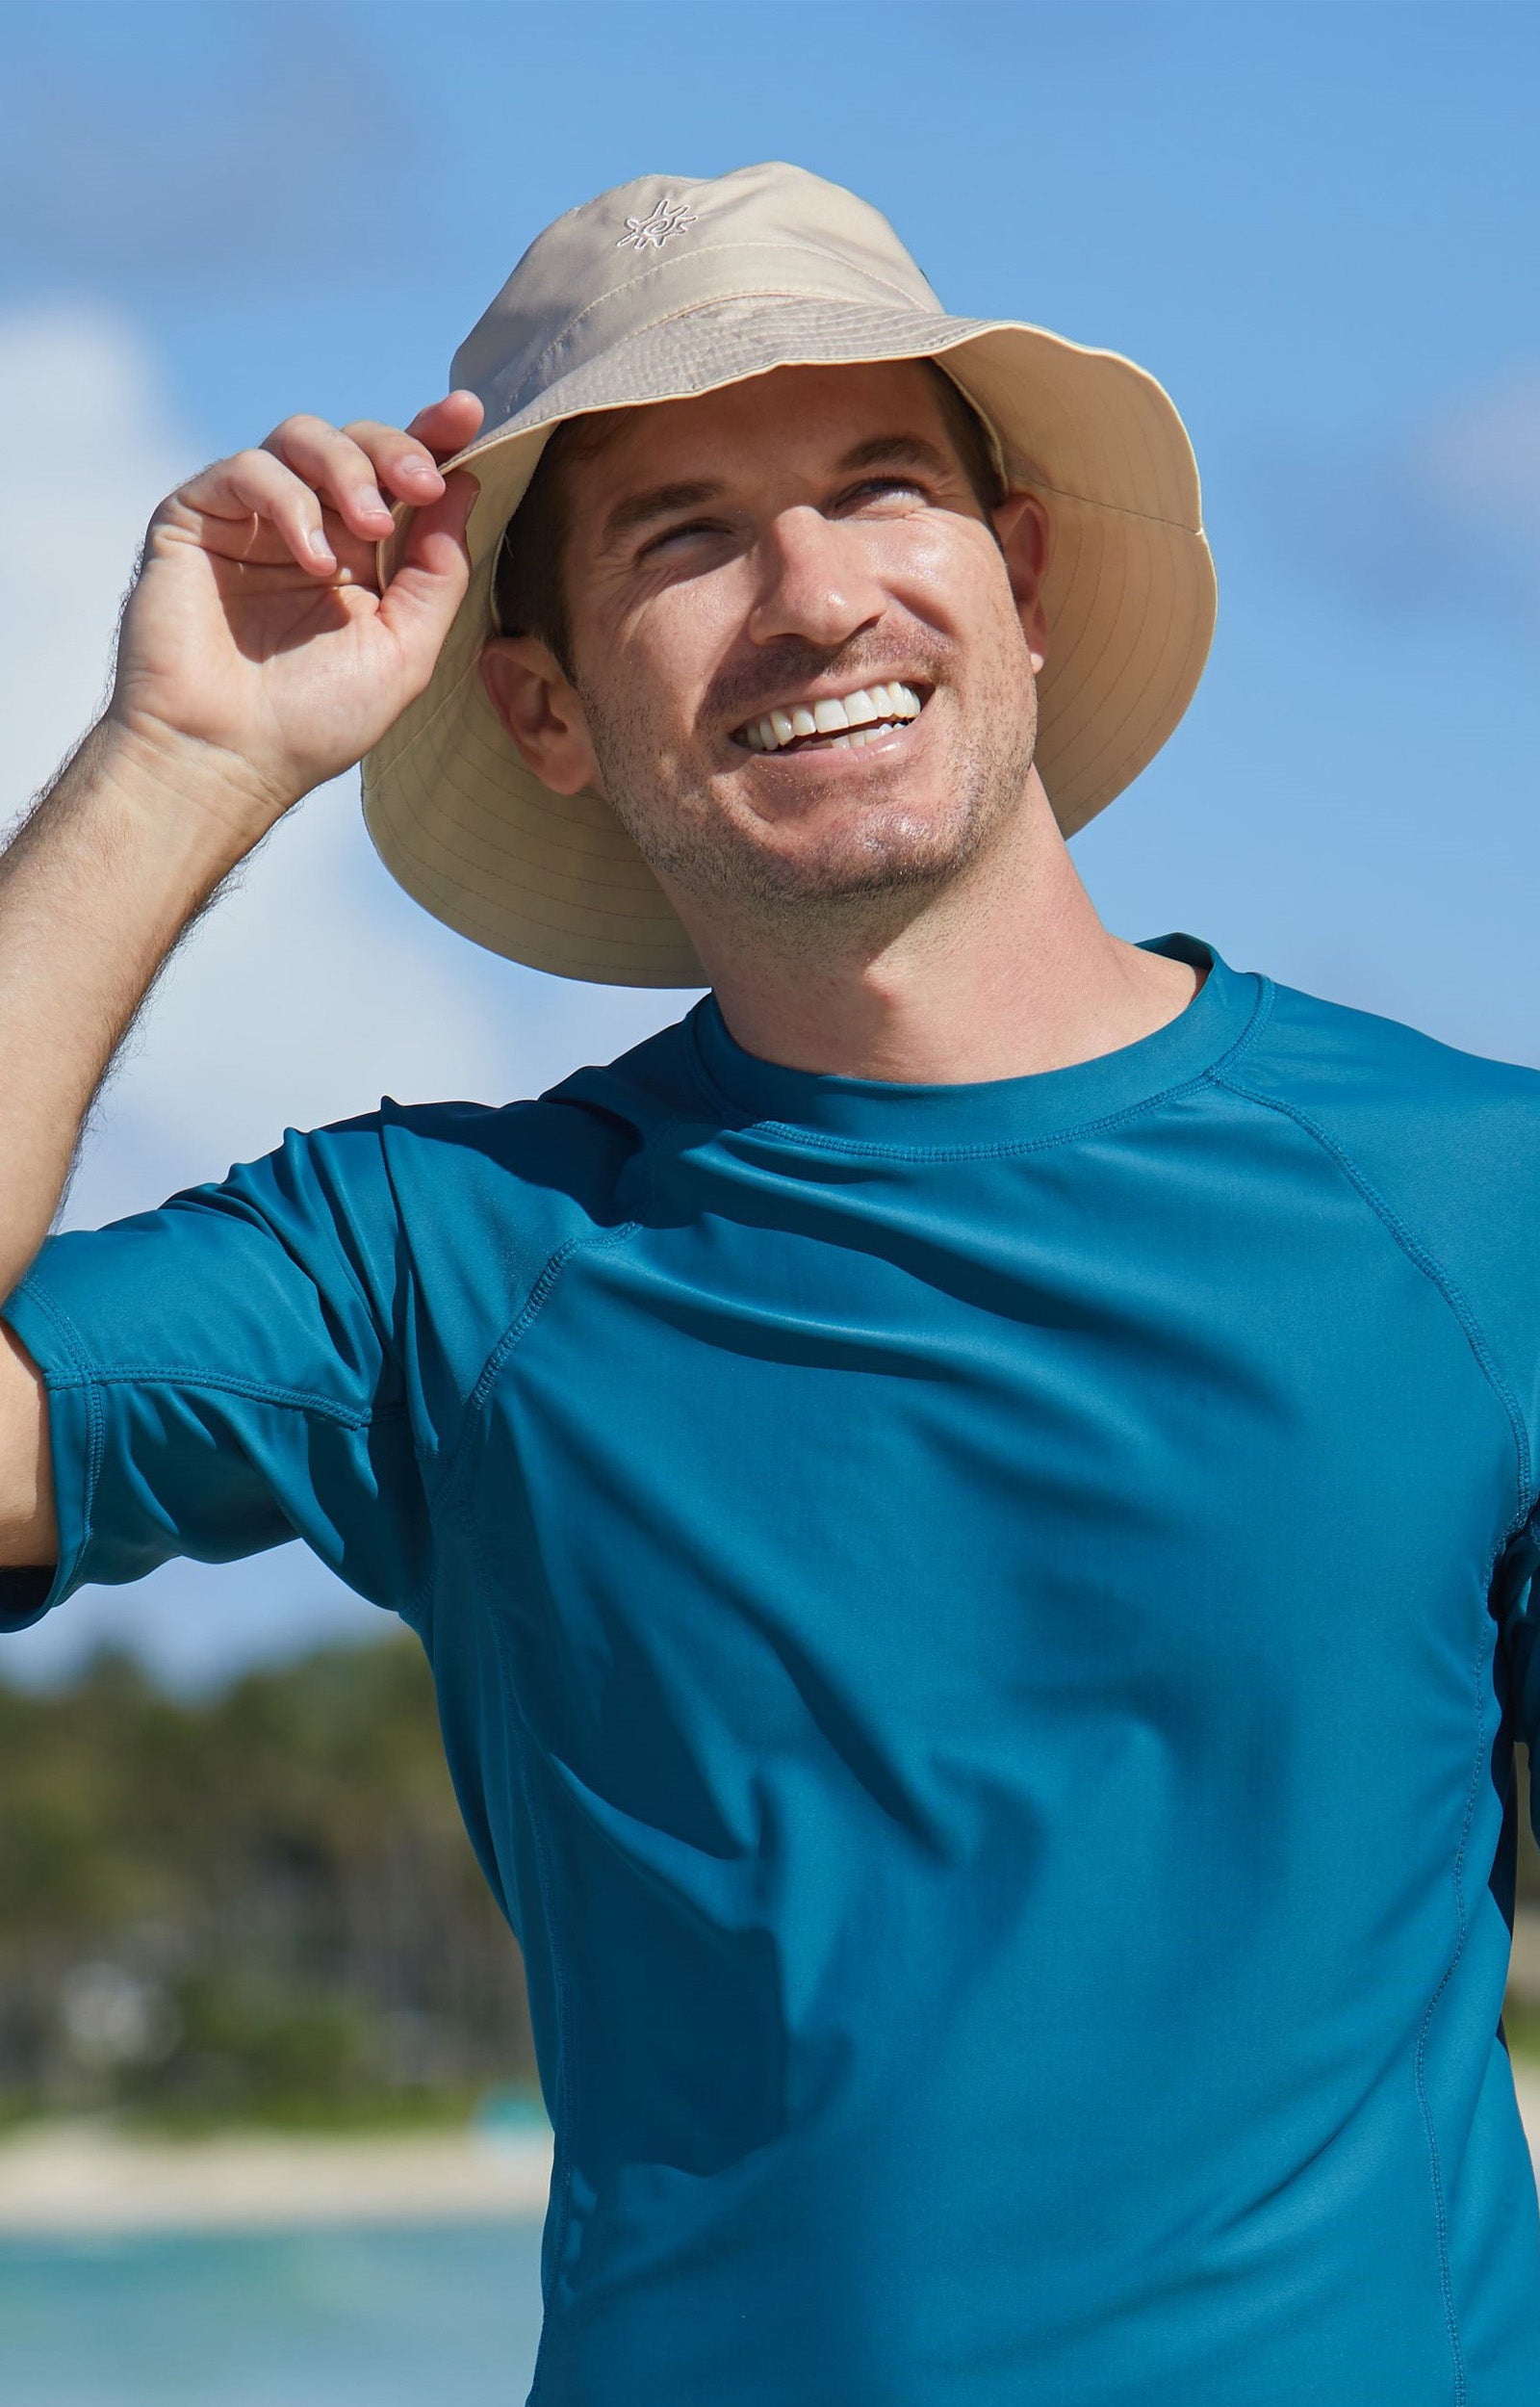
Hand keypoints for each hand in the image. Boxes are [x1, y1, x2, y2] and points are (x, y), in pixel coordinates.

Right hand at [104, 390, 484, 830]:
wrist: (225, 758)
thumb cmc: (314, 722)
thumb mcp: (404, 649)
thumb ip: (438, 572)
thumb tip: (465, 484)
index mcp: (359, 557)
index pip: (398, 478)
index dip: (432, 437)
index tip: (467, 412)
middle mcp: (307, 529)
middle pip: (355, 441)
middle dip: (396, 450)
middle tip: (420, 485)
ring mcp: (250, 520)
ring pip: (301, 437)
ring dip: (347, 469)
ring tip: (371, 528)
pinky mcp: (195, 517)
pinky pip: (248, 470)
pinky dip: (289, 502)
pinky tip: (314, 559)